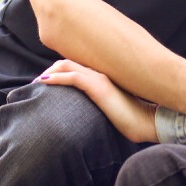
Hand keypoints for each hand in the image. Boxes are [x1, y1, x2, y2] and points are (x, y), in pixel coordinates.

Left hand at [36, 59, 157, 143]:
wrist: (148, 122)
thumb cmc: (131, 120)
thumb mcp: (110, 109)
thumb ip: (98, 105)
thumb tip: (83, 115)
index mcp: (102, 77)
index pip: (75, 66)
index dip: (57, 71)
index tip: (44, 83)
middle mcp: (100, 73)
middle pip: (67, 62)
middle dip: (49, 70)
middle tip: (36, 83)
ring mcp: (100, 78)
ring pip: (67, 65)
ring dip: (48, 72)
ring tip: (37, 83)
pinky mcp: (99, 86)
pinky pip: (72, 76)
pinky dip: (56, 77)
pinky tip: (44, 82)